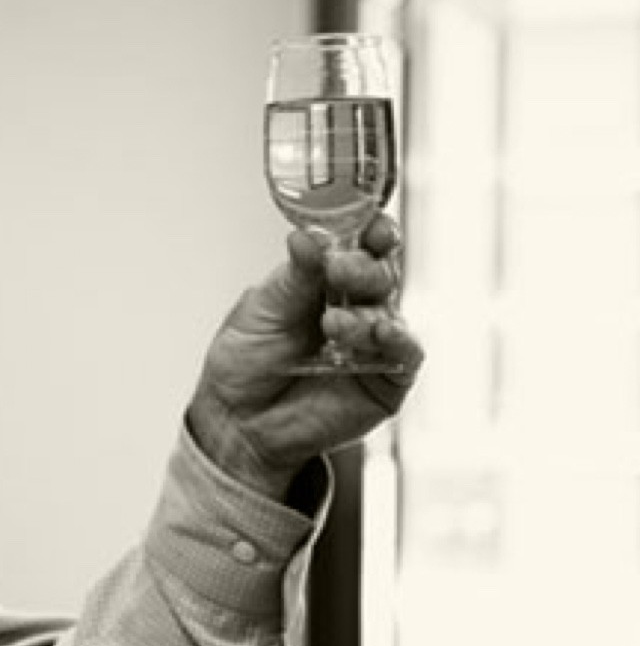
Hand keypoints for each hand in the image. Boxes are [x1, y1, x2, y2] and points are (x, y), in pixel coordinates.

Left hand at [185, 213, 423, 500]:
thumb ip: (292, 278)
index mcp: (323, 279)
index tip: (370, 224)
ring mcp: (372, 341)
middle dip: (364, 267)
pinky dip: (398, 340)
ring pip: (390, 311)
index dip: (370, 230)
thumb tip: (308, 237)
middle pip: (380, 272)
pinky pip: (406, 354)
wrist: (238, 421)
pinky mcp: (386, 379)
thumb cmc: (245, 361)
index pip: (358, 245)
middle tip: (339, 270)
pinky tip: (380, 334)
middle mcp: (354, 304)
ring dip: (366, 312)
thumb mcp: (260, 312)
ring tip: (332, 324)